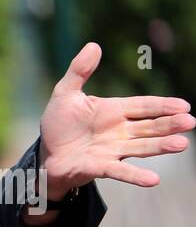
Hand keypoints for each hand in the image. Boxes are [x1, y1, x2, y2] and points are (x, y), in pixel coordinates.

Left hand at [37, 42, 193, 202]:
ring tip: (181, 144)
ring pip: (141, 147)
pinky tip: (153, 181)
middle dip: (169, 125)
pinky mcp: (100, 168)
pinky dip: (136, 176)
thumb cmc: (59, 124)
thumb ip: (79, 71)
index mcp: (114, 110)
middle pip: (149, 127)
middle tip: (190, 122)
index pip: (143, 106)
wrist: (45, 154)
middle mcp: (119, 131)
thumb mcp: (65, 94)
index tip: (184, 106)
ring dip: (161, 147)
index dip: (163, 106)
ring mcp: (112, 151)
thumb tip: (94, 45)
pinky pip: (120, 172)